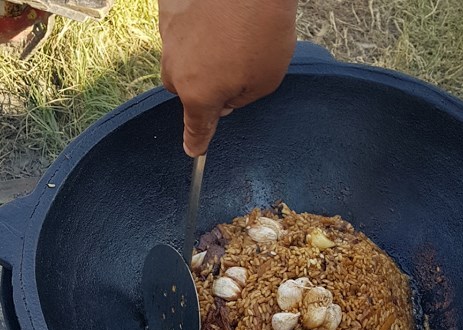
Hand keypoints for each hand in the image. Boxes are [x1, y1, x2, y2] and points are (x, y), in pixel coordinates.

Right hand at [158, 0, 297, 155]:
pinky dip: (196, 29)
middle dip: (205, 88)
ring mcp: (168, 36)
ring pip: (181, 59)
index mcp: (199, 95)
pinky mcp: (167, 9)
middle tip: (235, 71)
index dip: (196, 141)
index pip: (196, 127)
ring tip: (231, 38)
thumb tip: (224, 101)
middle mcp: (175, 69)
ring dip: (201, 56)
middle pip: (186, 90)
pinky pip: (180, 30)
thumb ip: (240, 101)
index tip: (193, 151)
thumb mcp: (265, 82)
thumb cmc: (263, 31)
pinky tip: (219, 18)